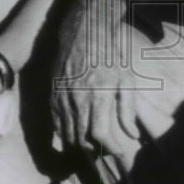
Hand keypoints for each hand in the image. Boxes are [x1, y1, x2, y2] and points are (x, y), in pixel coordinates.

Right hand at [50, 1, 142, 159]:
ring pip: (67, 133)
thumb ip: (127, 108)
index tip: (119, 151)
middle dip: (95, 150)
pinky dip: (65, 134)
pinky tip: (74, 135)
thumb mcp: (126, 78)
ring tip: (92, 147)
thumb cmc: (110, 54)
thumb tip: (132, 134)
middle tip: (106, 151)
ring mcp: (62, 97)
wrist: (84, 31)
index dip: (110, 147)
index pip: (100, 135)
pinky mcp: (52, 93)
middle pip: (82, 138)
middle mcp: (77, 99)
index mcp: (98, 95)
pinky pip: (56, 122)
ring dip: (79, 145)